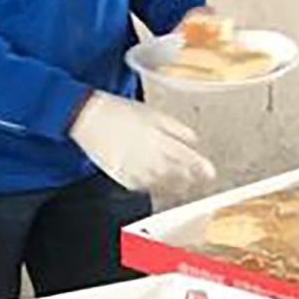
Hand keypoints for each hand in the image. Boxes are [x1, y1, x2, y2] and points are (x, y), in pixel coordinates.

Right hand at [68, 92, 215, 200]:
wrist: (88, 117)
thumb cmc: (119, 111)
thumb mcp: (152, 112)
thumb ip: (175, 128)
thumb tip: (193, 139)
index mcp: (159, 139)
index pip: (188, 159)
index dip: (202, 168)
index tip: (210, 174)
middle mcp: (149, 157)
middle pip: (177, 175)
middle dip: (190, 180)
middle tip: (197, 182)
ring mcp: (134, 168)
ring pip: (160, 185)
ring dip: (173, 187)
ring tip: (181, 187)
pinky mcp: (120, 175)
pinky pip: (140, 186)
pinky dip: (151, 187)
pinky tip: (155, 184)